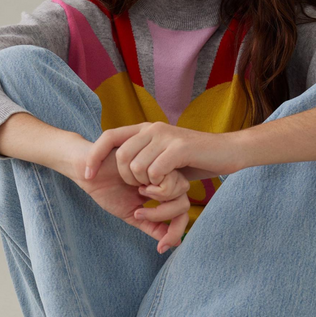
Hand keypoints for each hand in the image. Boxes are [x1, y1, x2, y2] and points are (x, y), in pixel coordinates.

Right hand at [53, 133, 190, 253]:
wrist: (89, 170)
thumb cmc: (107, 189)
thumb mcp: (132, 213)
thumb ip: (153, 226)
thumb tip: (175, 243)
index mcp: (161, 193)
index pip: (180, 214)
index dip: (175, 232)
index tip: (161, 248)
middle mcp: (166, 180)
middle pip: (184, 204)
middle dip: (164, 216)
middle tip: (140, 214)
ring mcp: (163, 168)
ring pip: (181, 192)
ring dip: (158, 203)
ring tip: (138, 194)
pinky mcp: (158, 157)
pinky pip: (169, 181)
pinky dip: (155, 190)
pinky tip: (138, 186)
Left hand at [82, 121, 241, 186]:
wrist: (228, 152)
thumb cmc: (196, 159)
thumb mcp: (165, 156)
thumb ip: (145, 156)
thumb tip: (122, 166)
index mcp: (146, 129)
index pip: (109, 137)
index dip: (94, 156)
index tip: (87, 177)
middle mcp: (153, 128)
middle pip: (121, 157)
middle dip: (127, 179)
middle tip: (142, 188)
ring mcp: (166, 136)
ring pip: (137, 167)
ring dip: (146, 184)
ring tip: (160, 187)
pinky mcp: (179, 148)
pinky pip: (155, 172)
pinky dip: (159, 185)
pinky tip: (170, 185)